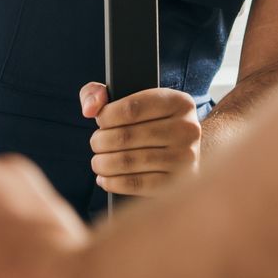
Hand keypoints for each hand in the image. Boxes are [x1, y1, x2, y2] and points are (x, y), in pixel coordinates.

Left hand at [80, 83, 202, 195]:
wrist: (181, 151)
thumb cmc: (148, 122)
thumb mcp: (129, 98)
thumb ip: (98, 93)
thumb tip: (90, 109)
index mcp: (179, 102)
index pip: (131, 109)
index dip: (106, 116)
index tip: (99, 121)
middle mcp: (187, 129)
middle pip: (126, 136)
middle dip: (101, 141)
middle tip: (96, 143)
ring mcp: (185, 158)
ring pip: (128, 161)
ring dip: (103, 163)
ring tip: (98, 161)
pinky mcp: (176, 183)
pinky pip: (136, 184)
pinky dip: (113, 182)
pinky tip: (105, 178)